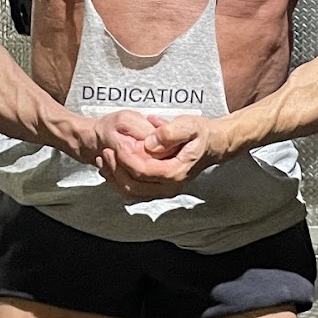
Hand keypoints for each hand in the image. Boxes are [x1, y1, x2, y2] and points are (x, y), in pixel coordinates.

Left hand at [95, 113, 227, 198]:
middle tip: (107, 151)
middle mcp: (170, 186)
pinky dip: (119, 181)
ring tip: (104, 159)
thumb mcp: (190, 125)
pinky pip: (134, 191)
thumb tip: (150, 143)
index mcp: (176, 172)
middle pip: (134, 185)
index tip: (117, 144)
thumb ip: (170, 132)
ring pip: (131, 192)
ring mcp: (164, 190)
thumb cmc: (201, 134)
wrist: (212, 145)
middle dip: (116, 169)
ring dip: (114, 177)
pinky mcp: (158, 188)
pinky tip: (111, 167)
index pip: (143, 171)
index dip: (127, 158)